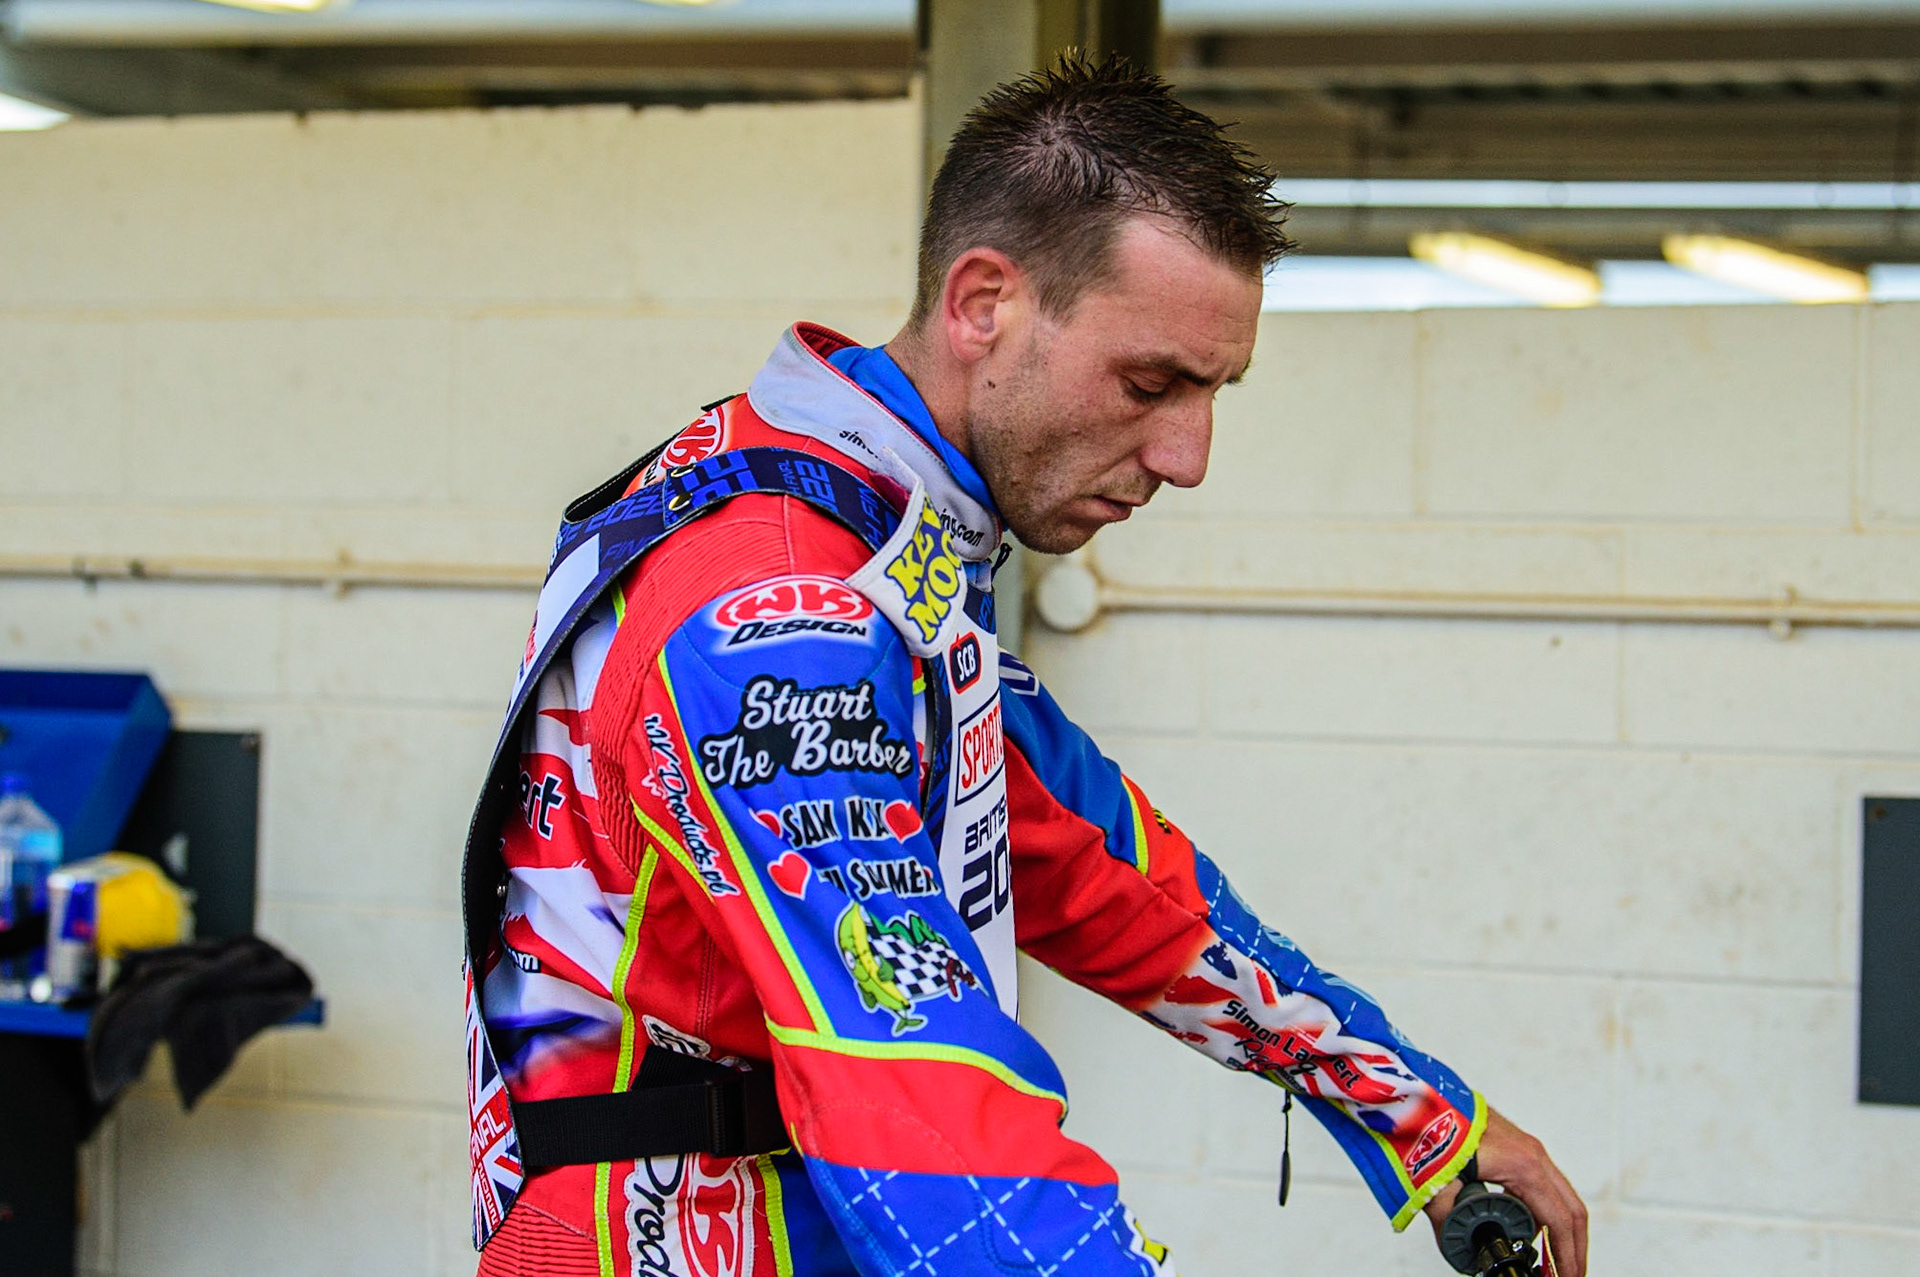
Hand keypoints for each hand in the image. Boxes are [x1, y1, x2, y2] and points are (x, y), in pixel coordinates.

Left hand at [1421, 1106, 1586, 1276]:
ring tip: (1552, 1262)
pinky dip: (1545, 1212)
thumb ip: (1450, 1221)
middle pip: (1572, 1210)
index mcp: (1522, 1166)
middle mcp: (1532, 1155)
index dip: (1566, 1257)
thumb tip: (1458, 1249)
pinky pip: (1542, 1185)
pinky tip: (1530, 1231)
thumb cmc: (1427, 1128)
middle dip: (1574, 1249)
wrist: (1414, 1094)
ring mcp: (1525, 1149)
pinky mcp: (1513, 1147)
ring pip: (1560, 1197)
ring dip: (1561, 1231)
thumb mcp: (1436, 1184)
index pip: (1560, 1221)